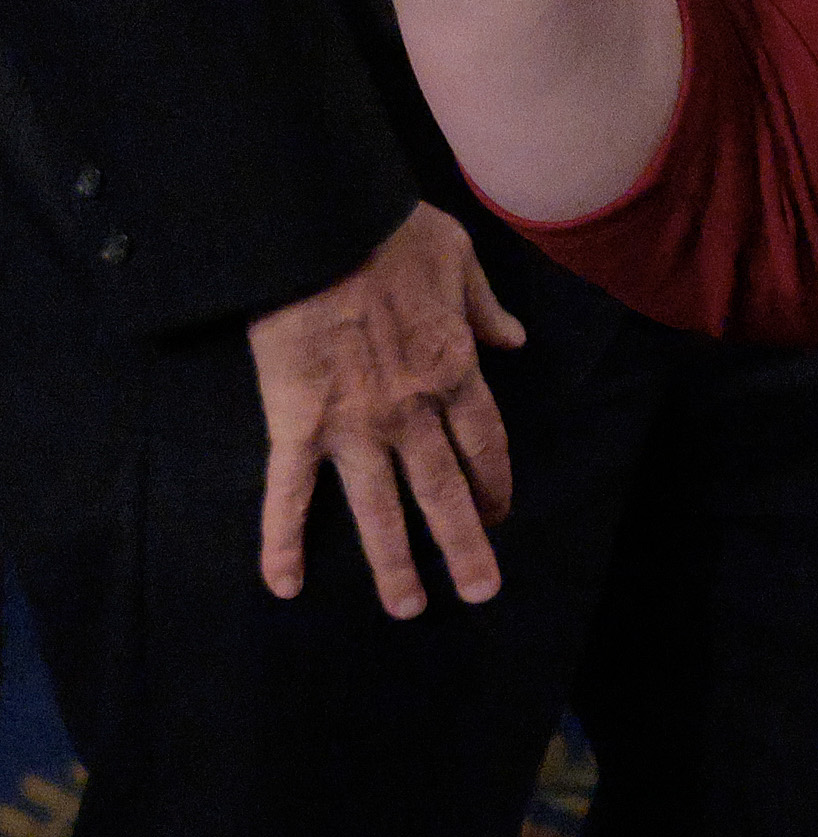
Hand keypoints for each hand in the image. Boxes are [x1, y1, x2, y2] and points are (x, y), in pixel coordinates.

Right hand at [250, 203, 528, 618]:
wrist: (319, 227)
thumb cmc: (391, 234)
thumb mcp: (461, 259)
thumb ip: (486, 308)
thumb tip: (515, 340)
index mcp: (455, 371)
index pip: (485, 444)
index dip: (495, 483)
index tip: (501, 512)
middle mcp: (412, 411)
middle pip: (446, 491)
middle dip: (466, 544)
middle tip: (482, 591)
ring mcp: (354, 425)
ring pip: (379, 509)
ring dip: (394, 564)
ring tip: (409, 608)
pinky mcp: (297, 424)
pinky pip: (290, 494)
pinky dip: (283, 542)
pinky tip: (285, 585)